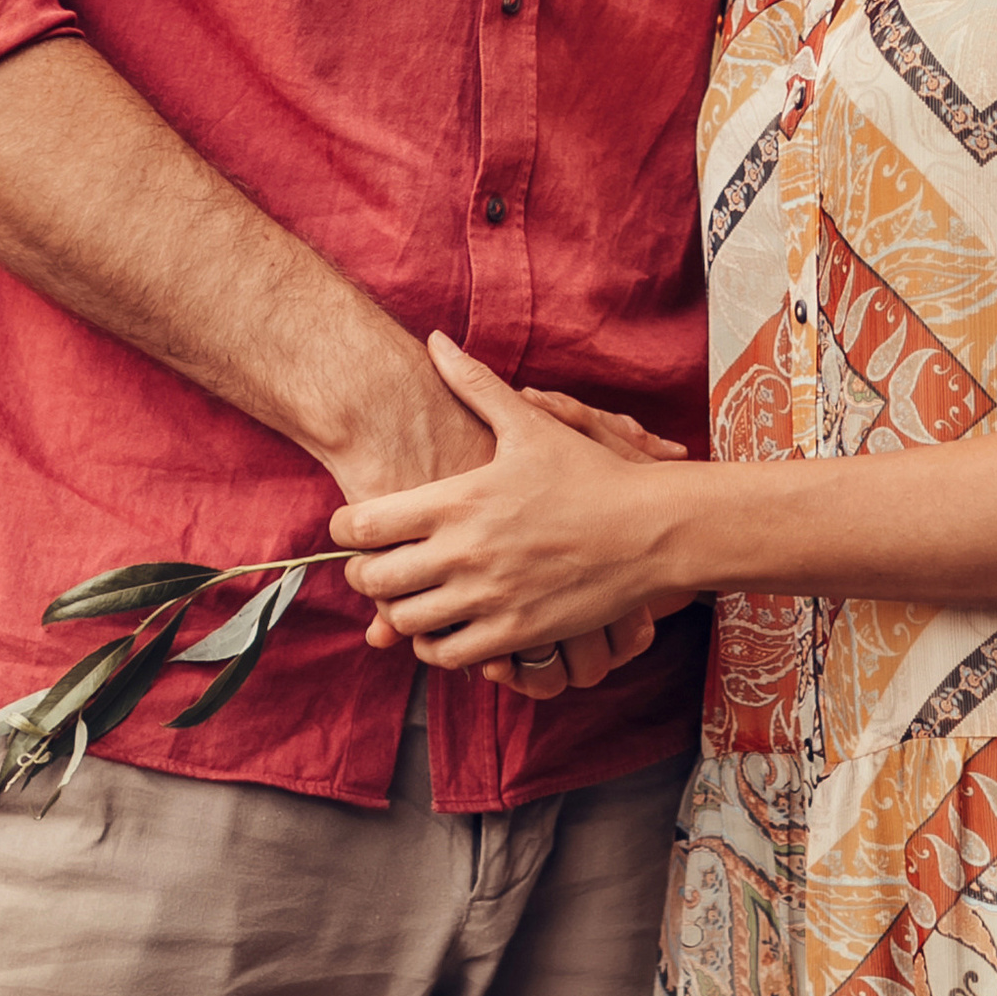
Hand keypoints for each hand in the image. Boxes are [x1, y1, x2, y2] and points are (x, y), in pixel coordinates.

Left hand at [333, 337, 690, 678]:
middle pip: (373, 580)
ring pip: (405, 623)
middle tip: (370, 566)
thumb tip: (437, 340)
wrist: (651, 529)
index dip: (345, 529)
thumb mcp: (530, 423)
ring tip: (406, 596)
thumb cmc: (589, 473)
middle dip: (361, 574)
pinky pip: (448, 655)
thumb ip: (475, 384)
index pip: (363, 526)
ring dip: (396, 611)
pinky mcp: (516, 633)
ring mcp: (490, 598)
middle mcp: (466, 553)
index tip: (352, 527)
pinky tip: (444, 624)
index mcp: (459, 500)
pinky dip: (435, 644)